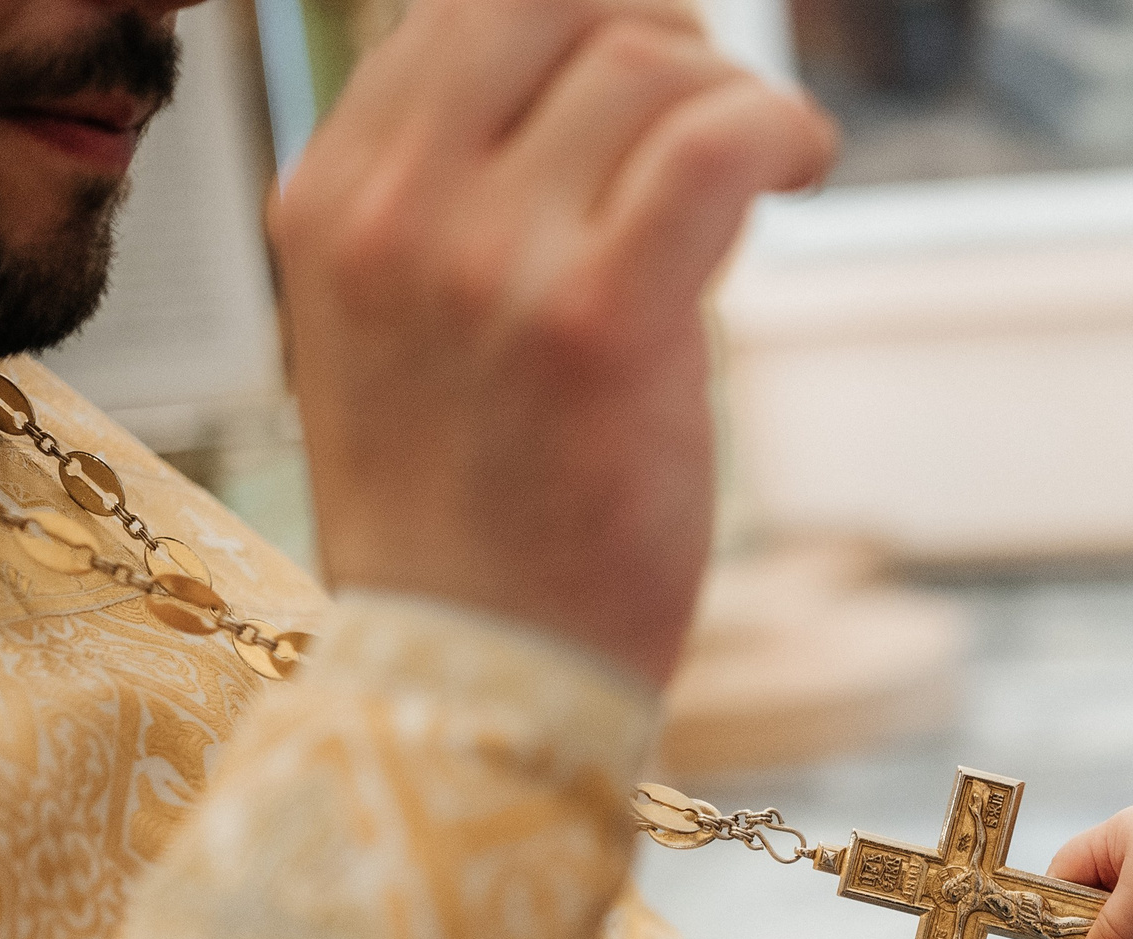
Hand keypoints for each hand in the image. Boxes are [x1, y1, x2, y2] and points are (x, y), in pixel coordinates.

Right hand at [271, 0, 835, 684]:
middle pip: (551, 6)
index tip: (647, 71)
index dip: (577, 20)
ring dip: (733, 98)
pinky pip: (712, 143)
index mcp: (327, 202)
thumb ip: (453, 203)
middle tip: (714, 105)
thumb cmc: (466, 519)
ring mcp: (487, 259)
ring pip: (644, 65)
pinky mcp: (599, 321)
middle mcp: (390, 212)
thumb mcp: (400, 330)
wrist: (473, 678)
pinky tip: (806, 166)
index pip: (454, 12)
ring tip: (769, 162)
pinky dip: (779, 128)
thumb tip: (585, 81)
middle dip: (658, 32)